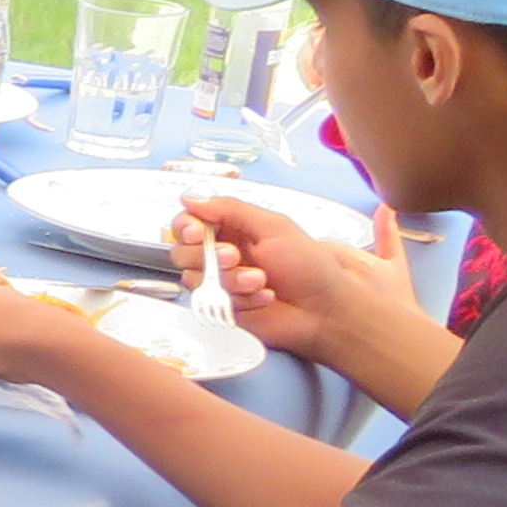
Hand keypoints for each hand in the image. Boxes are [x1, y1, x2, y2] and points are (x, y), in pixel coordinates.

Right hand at [185, 193, 443, 386]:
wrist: (324, 308)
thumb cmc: (308, 266)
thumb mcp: (273, 226)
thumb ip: (231, 209)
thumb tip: (191, 198)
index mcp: (233, 229)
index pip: (189, 222)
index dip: (186, 227)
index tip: (197, 232)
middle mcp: (222, 255)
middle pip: (182, 252)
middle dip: (209, 256)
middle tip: (235, 257)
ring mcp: (221, 283)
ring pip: (196, 279)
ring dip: (231, 279)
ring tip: (261, 280)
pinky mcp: (223, 307)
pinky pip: (211, 303)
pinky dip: (240, 299)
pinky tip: (264, 297)